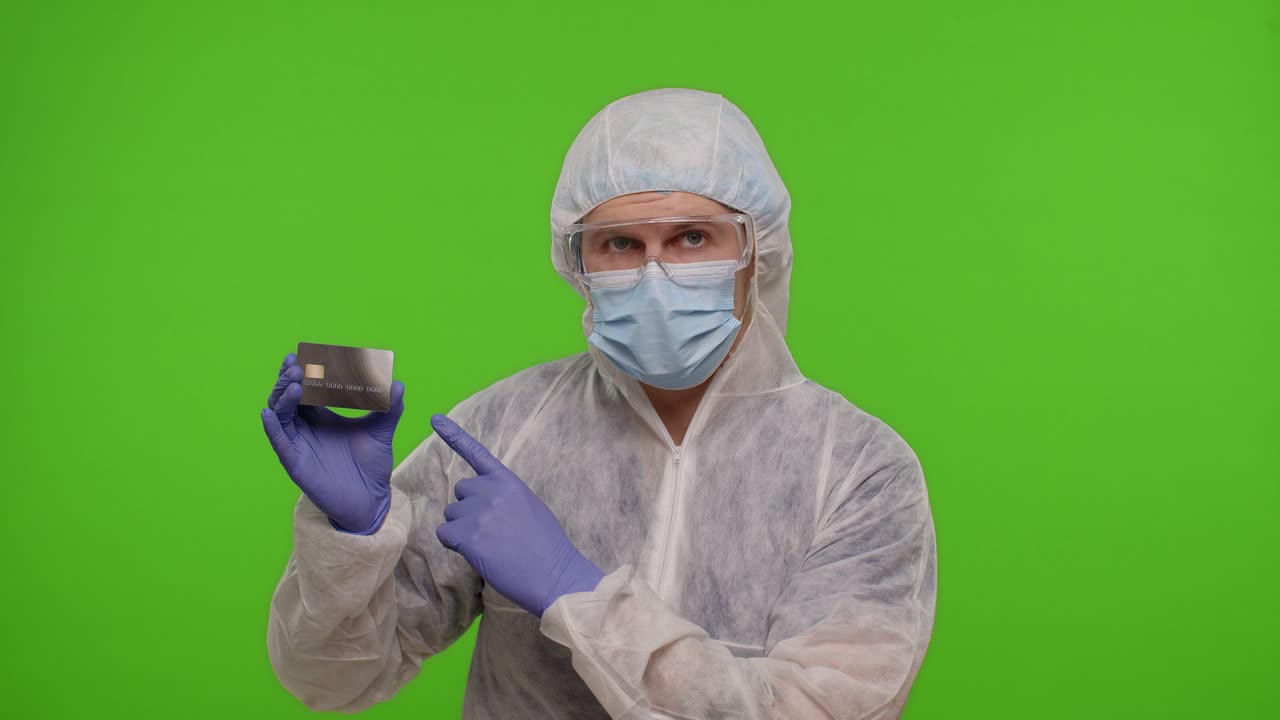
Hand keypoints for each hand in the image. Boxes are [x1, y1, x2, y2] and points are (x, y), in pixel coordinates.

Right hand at [261, 352, 405, 533]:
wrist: (371, 500)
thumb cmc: (371, 467)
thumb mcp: (381, 432)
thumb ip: (389, 409)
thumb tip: (398, 384)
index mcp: (322, 417)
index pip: (307, 388)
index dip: (305, 372)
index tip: (307, 354)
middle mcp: (306, 428)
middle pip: (288, 397)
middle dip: (289, 379)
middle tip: (296, 363)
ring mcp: (298, 445)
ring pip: (280, 415)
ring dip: (284, 397)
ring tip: (295, 383)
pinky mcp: (295, 463)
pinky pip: (278, 442)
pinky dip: (272, 426)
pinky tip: (269, 412)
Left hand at [431, 414, 603, 616]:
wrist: (554, 574)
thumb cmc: (547, 547)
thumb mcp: (530, 507)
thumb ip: (505, 498)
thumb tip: (485, 506)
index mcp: (509, 481)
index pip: (477, 453)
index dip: (453, 434)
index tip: (434, 418)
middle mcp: (491, 490)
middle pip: (460, 491)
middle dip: (468, 509)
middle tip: (491, 531)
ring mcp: (478, 512)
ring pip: (451, 514)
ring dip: (462, 529)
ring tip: (489, 545)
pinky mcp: (468, 535)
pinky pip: (444, 534)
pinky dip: (455, 545)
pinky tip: (478, 553)